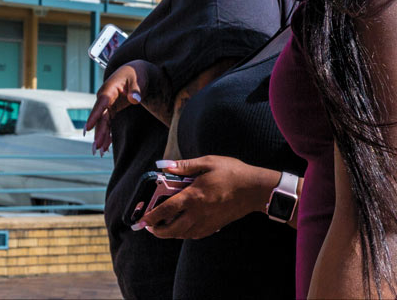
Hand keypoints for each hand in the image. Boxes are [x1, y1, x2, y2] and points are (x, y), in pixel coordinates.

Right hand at [87, 59, 155, 154]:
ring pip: (102, 122)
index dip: (94, 115)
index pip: (101, 103)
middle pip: (100, 116)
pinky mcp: (112, 109)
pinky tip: (106, 146)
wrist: (137, 71)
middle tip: (97, 147)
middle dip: (98, 132)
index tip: (88, 128)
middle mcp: (105, 97)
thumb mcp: (139, 80)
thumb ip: (136, 90)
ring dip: (101, 136)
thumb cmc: (137, 74)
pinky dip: (107, 134)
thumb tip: (134, 99)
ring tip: (100, 151)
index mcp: (110, 88)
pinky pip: (107, 123)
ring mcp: (107, 104)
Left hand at [138, 156, 278, 239]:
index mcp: (193, 196)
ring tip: (162, 228)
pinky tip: (182, 229)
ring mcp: (207, 221)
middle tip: (149, 227)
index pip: (167, 210)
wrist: (255, 189)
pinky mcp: (216, 225)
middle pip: (172, 229)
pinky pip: (196, 235)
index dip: (152, 216)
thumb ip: (184, 166)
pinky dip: (185, 234)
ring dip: (170, 234)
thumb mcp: (207, 162)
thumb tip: (164, 165)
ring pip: (184, 234)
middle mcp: (198, 213)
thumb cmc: (232, 173)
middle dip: (157, 231)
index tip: (142, 220)